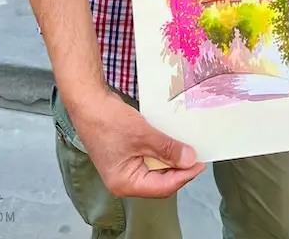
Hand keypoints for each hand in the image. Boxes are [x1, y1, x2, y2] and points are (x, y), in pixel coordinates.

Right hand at [72, 90, 204, 198]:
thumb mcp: (142, 135)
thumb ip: (167, 149)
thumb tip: (190, 160)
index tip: (200, 163)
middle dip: (178, 168)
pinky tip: (171, 140)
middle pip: (159, 180)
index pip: (162, 187)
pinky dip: (160, 150)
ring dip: (170, 158)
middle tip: (196, 154)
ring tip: (187, 147)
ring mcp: (124, 166)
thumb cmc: (109, 121)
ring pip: (155, 168)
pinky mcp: (125, 153)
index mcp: (125, 183)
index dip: (184, 176)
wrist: (88, 101)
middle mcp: (124, 180)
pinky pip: (148, 157)